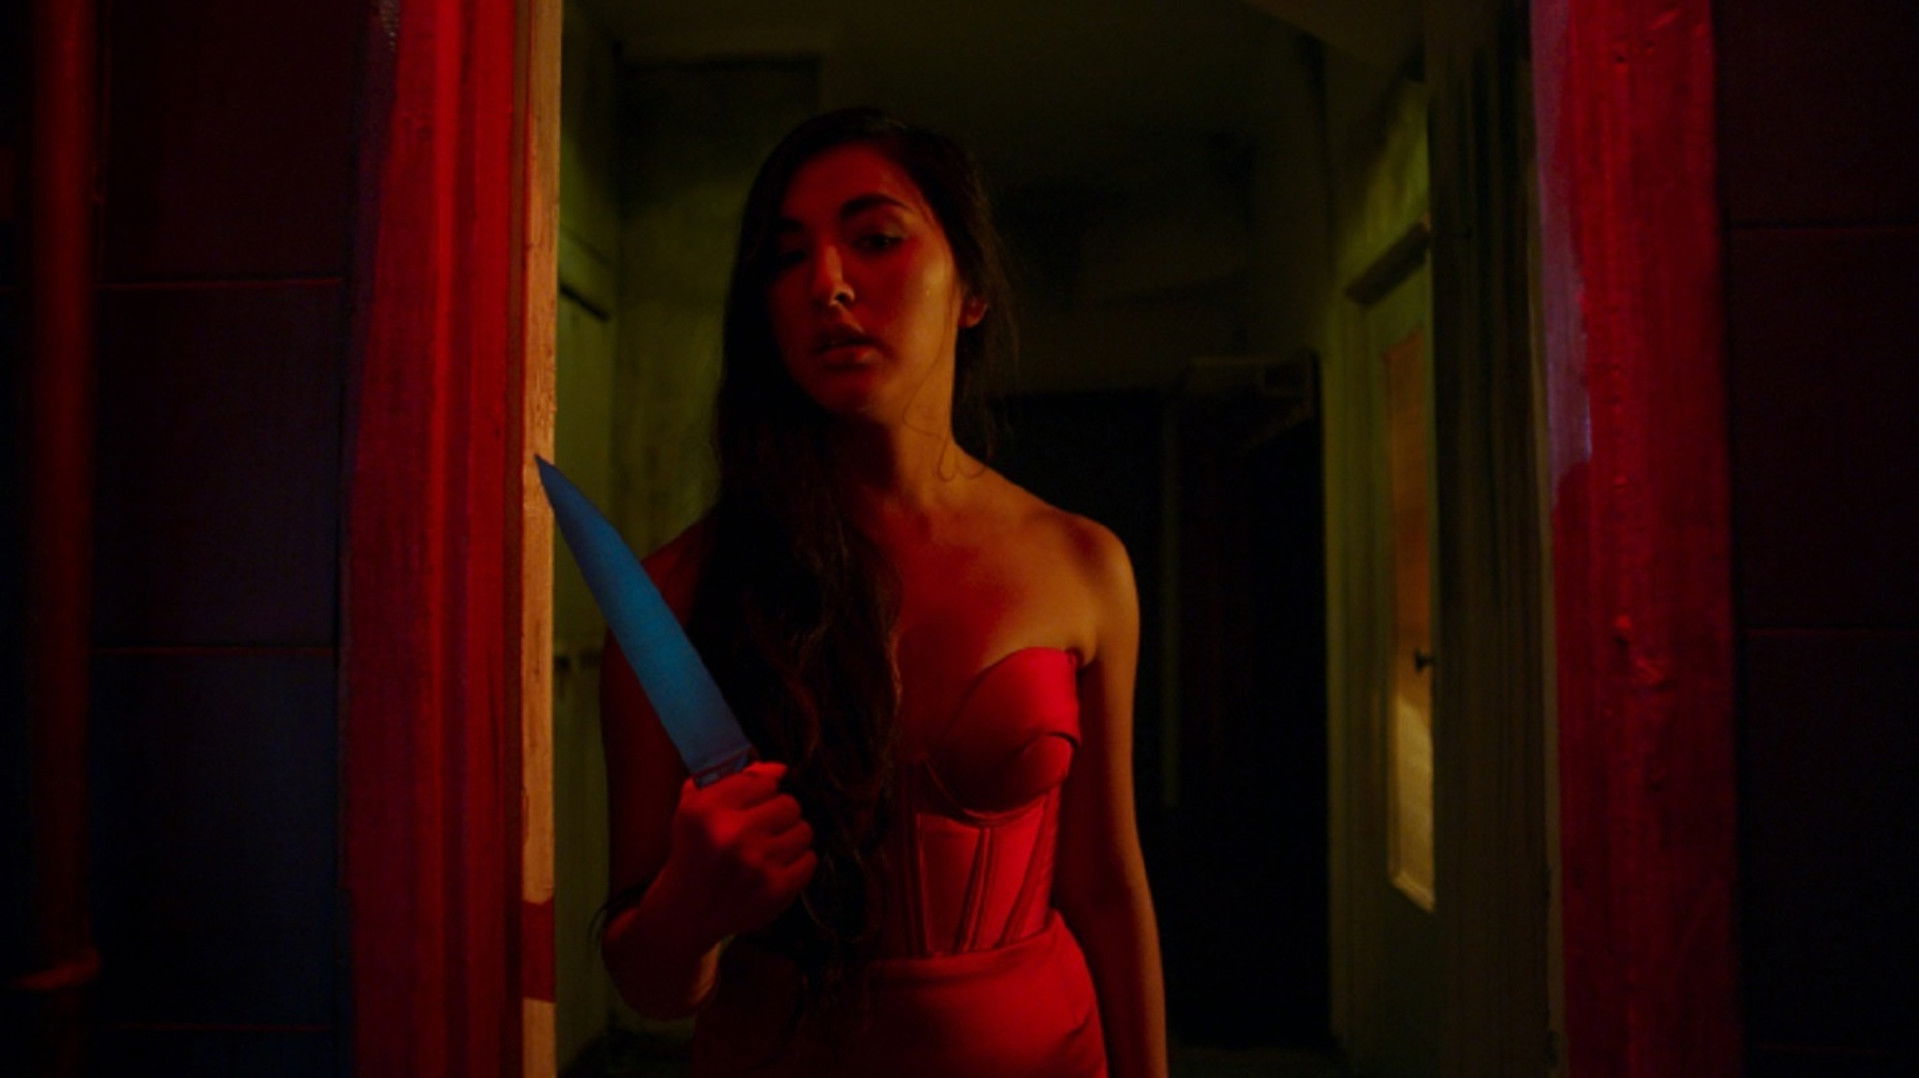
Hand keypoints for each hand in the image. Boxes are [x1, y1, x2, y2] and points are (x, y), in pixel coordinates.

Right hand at [651, 761, 816, 950]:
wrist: (685, 911)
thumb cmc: (693, 851)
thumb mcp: (695, 807)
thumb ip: (735, 779)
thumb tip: (779, 769)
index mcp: (708, 809)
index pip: (764, 781)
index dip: (761, 792)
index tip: (750, 806)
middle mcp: (733, 835)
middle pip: (789, 804)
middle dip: (778, 814)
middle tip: (763, 829)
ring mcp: (757, 864)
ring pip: (804, 830)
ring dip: (790, 837)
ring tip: (770, 848)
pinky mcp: (776, 890)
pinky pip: (809, 860)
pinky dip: (797, 862)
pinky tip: (776, 867)